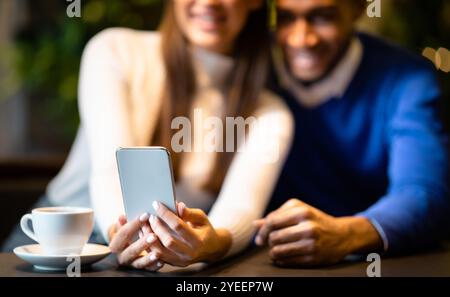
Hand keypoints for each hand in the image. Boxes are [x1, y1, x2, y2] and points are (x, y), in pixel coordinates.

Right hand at [109, 214, 164, 270]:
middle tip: (153, 236)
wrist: (125, 254)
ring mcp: (132, 264)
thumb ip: (124, 224)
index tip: (146, 215)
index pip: (123, 234)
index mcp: (116, 245)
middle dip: (142, 243)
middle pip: (131, 251)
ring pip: (139, 263)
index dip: (134, 224)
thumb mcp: (123, 230)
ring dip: (148, 258)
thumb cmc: (128, 237)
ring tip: (157, 253)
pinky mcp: (142, 270)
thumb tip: (122, 217)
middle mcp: (122, 256)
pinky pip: (148, 270)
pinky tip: (161, 261)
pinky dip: (154, 266)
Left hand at [149, 201, 231, 266]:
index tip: (156, 204)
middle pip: (168, 240)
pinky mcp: (175, 264)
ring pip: (160, 251)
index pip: (178, 226)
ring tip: (145, 225)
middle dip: (157, 227)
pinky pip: (159, 256)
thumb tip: (178, 205)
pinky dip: (150, 245)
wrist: (211, 249)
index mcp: (198, 240)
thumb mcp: (202, 218)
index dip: (166, 214)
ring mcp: (182, 261)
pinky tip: (146, 235)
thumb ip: (190, 212)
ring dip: (150, 238)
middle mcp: (190, 253)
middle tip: (150, 216)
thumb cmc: (205, 230)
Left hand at [254, 199, 381, 266]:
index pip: (272, 221)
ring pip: (277, 250)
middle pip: (273, 237)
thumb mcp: (298, 212)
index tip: (259, 239)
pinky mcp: (313, 257)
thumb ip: (276, 216)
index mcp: (302, 210)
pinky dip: (280, 260)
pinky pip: (285, 261)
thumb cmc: (314, 221)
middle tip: (274, 242)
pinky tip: (284, 256)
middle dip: (270, 241)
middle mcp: (308, 225)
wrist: (341, 235)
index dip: (262, 232)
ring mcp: (311, 242)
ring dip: (273, 252)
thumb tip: (255, 225)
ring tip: (278, 249)